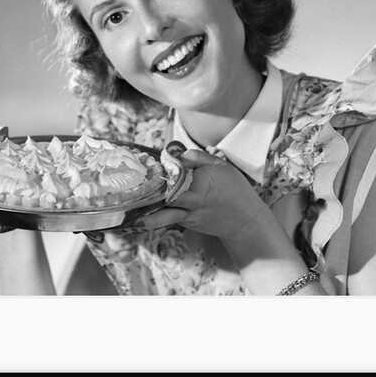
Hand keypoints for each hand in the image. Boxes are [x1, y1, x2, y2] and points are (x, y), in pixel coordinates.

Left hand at [133, 149, 264, 242]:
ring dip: (148, 217)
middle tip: (131, 196)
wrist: (244, 222)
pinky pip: (168, 218)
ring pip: (165, 216)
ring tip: (130, 219)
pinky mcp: (186, 223)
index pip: (179, 173)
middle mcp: (193, 200)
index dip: (165, 168)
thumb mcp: (221, 167)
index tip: (150, 162)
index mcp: (203, 182)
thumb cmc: (234, 190)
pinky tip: (138, 217)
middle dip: (151, 197)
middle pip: (169, 198)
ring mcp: (188, 215)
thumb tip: (174, 153)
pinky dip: (154, 218)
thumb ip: (198, 157)